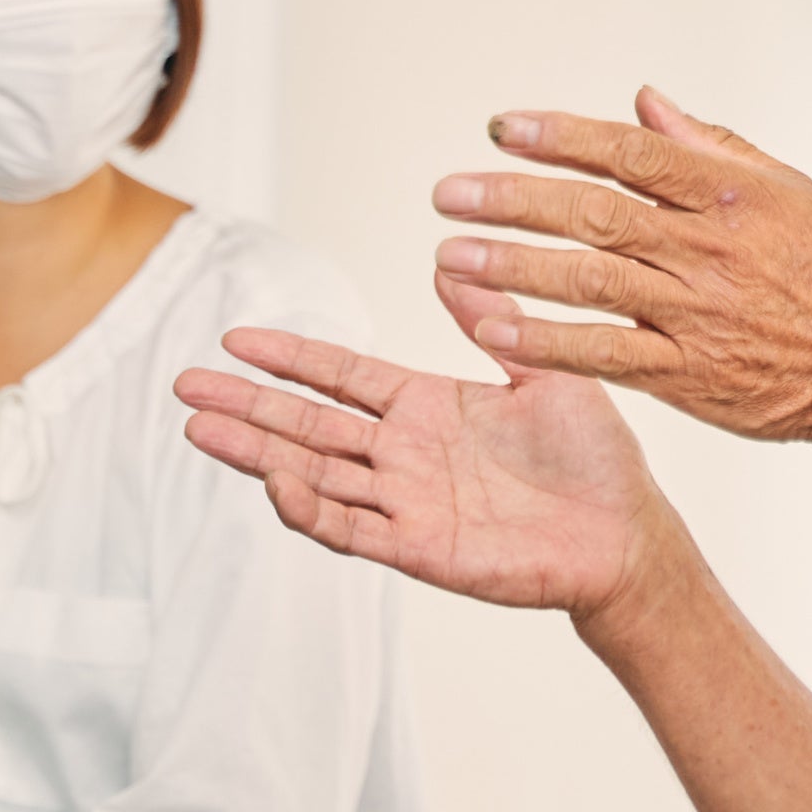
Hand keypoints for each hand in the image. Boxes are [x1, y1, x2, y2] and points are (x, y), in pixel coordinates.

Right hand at [178, 274, 679, 617]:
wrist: (627, 533)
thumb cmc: (594, 458)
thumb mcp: (541, 373)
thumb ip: (490, 323)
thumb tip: (448, 262)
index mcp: (429, 409)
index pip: (342, 378)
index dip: (290, 359)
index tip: (235, 339)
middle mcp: (406, 457)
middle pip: (310, 425)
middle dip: (247, 405)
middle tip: (184, 384)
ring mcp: (408, 505)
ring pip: (316, 476)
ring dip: (259, 454)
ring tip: (201, 429)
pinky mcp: (423, 549)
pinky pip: (355, 530)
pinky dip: (313, 509)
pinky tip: (277, 482)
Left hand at [426, 87, 811, 476]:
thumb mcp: (791, 191)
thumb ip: (711, 146)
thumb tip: (647, 102)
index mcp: (730, 196)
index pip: (629, 153)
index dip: (559, 136)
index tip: (502, 128)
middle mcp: (706, 251)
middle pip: (592, 213)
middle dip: (512, 199)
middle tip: (451, 193)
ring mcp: (694, 315)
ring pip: (586, 281)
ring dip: (511, 267)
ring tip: (451, 256)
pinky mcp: (686, 374)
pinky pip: (602, 354)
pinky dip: (544, 342)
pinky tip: (492, 329)